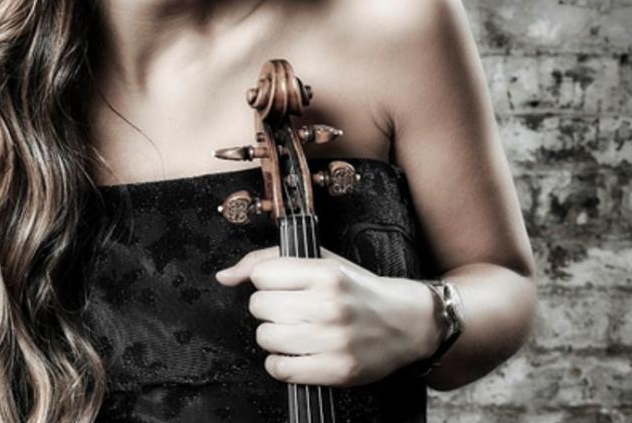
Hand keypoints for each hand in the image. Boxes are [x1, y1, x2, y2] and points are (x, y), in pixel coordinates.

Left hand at [214, 245, 438, 387]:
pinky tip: (297, 353)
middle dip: (269, 309)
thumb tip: (224, 276)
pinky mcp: (337, 370)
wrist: (407, 323)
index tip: (282, 287)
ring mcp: (334, 340)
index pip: (262, 275)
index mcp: (327, 273)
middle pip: (260, 307)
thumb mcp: (322, 262)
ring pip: (266, 338)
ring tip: (295, 331)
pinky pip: (280, 369)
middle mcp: (330, 305)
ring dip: (274, 336)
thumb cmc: (359, 291)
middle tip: (290, 311)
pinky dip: (281, 363)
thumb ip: (270, 261)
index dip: (267, 282)